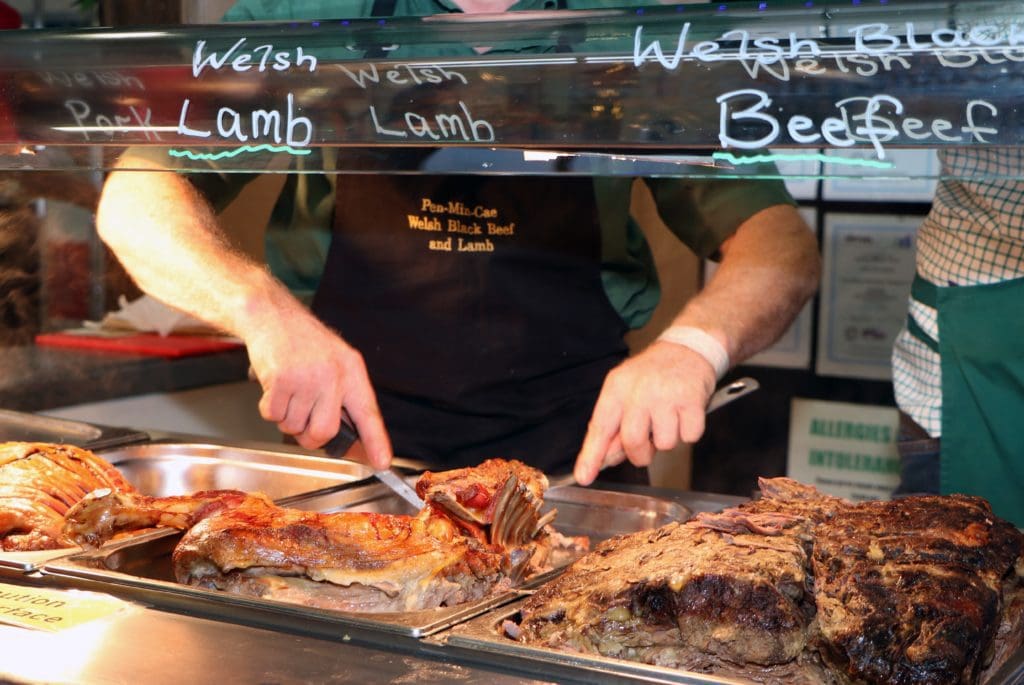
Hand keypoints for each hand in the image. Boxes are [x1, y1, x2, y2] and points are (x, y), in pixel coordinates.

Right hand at [246, 312, 392, 469]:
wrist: (271, 315)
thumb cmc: (303, 341)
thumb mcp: (336, 361)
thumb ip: (344, 395)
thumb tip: (348, 436)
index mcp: (351, 370)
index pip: (368, 412)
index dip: (376, 440)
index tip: (382, 462)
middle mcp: (332, 375)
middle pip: (325, 431)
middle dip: (311, 437)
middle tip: (304, 423)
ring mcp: (305, 378)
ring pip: (295, 427)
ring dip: (287, 419)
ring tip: (289, 393)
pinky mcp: (280, 380)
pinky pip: (273, 416)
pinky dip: (270, 409)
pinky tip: (275, 387)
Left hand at [573, 341, 716, 484]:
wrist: (688, 348)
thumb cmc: (653, 374)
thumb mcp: (626, 391)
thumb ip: (614, 425)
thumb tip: (605, 458)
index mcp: (617, 388)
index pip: (600, 427)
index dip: (591, 456)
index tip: (584, 476)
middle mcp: (639, 390)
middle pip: (633, 442)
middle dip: (640, 454)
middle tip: (647, 446)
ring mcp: (667, 395)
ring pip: (665, 444)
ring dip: (668, 439)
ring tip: (668, 417)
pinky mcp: (692, 400)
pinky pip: (689, 437)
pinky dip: (688, 431)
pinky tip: (684, 412)